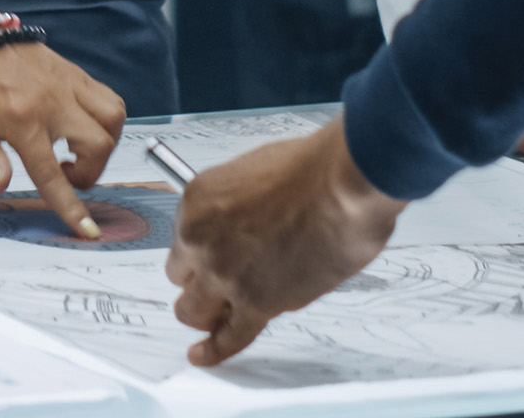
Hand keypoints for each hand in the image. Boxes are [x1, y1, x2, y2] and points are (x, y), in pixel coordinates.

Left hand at [0, 0, 126, 237]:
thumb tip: (0, 190)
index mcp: (22, 121)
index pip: (52, 174)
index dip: (71, 207)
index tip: (89, 231)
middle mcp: (53, 101)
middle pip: (99, 145)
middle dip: (90, 172)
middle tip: (65, 172)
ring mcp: (68, 83)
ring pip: (113, 119)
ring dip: (104, 143)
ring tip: (78, 149)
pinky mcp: (74, 72)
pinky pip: (108, 98)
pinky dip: (106, 119)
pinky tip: (82, 125)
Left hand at [163, 118, 401, 366]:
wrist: (341, 184)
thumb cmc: (313, 169)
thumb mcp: (253, 174)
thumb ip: (240, 209)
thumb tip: (250, 230)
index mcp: (197, 200)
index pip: (184, 241)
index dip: (200, 253)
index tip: (210, 259)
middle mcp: (200, 238)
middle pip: (182, 277)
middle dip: (198, 283)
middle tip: (215, 289)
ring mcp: (224, 272)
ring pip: (195, 310)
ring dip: (206, 315)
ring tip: (217, 319)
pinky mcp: (255, 302)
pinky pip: (229, 336)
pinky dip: (215, 350)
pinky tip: (203, 355)